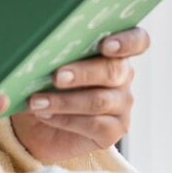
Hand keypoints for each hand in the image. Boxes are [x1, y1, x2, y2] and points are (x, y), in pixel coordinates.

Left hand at [11, 26, 144, 163]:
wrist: (34, 125)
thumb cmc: (42, 85)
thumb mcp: (45, 65)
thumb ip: (54, 52)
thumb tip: (42, 45)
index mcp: (113, 52)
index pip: (137, 41)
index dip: (126, 41)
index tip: (105, 46)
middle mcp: (123, 77)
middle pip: (113, 71)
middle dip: (82, 73)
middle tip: (56, 77)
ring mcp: (121, 106)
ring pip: (100, 101)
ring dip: (64, 101)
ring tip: (37, 101)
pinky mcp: (113, 132)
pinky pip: (95, 125)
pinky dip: (65, 120)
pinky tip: (45, 115)